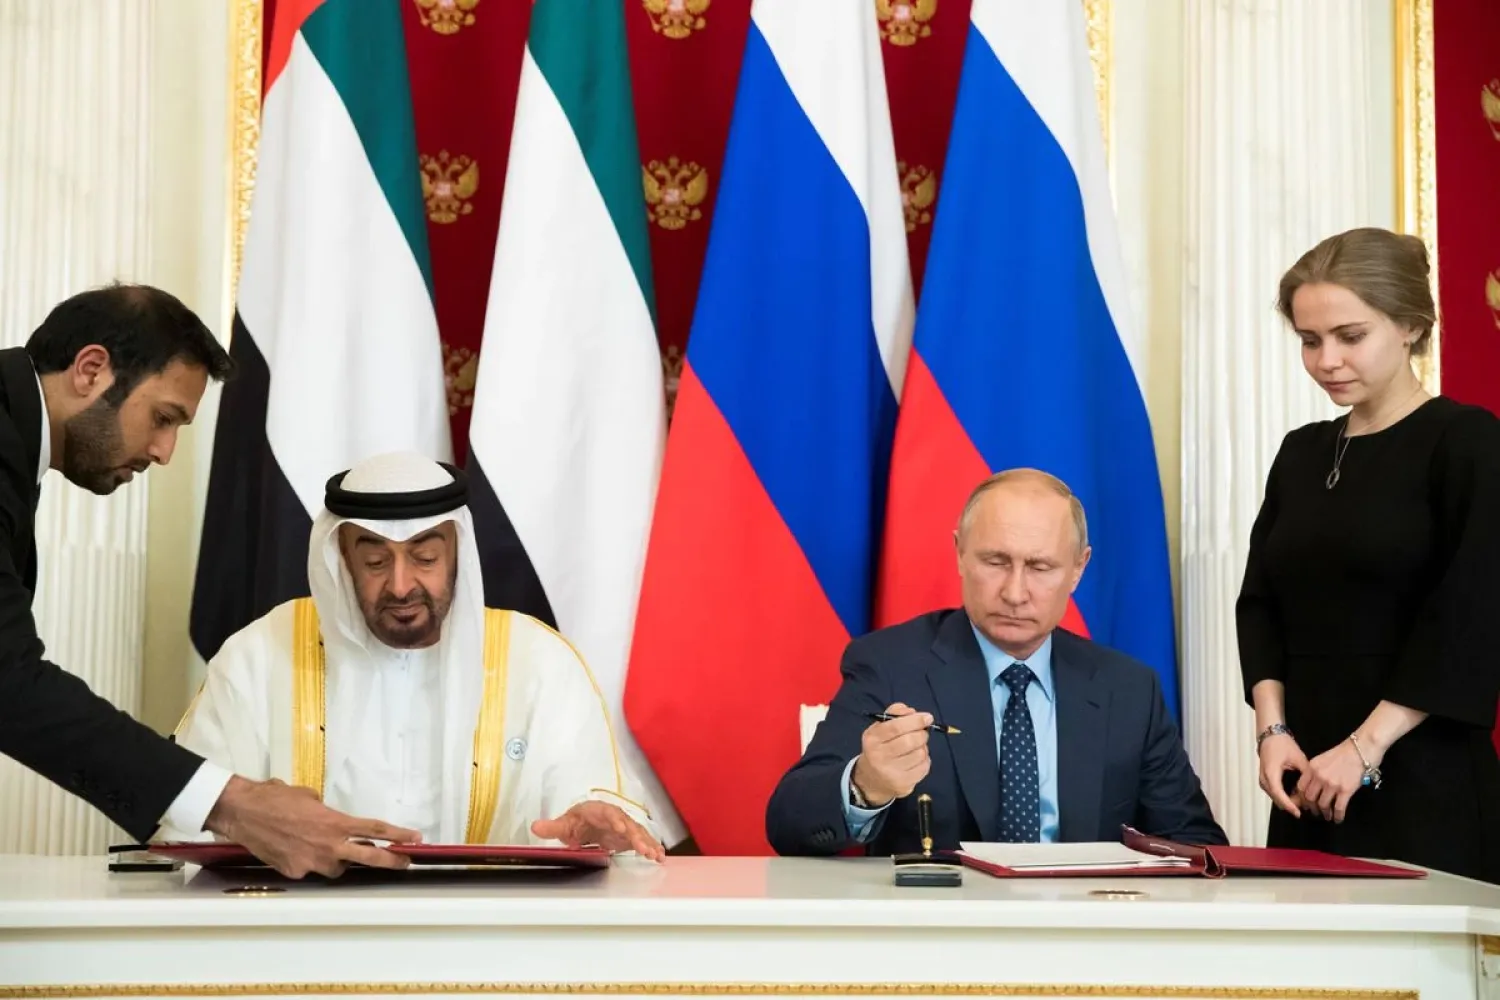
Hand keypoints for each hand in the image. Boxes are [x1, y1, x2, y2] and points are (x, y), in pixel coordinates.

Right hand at [204, 776, 420, 878]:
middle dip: (390, 860)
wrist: (244, 811)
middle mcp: (328, 845)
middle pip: (368, 857)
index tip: (414, 839)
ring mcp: (311, 861)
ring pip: (336, 868)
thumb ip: (327, 812)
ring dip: (336, 861)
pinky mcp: (294, 871)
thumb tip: (330, 821)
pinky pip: (309, 869)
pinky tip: (294, 849)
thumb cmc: (276, 797)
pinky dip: (307, 861)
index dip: (397, 835)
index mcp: (335, 822)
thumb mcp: (310, 797)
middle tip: (404, 862)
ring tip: (322, 847)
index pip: (374, 829)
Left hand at [530, 800, 665, 861]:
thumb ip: (552, 827)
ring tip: (656, 856)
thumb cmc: (576, 821)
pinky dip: (651, 847)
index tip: (620, 828)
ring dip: (647, 843)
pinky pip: (642, 841)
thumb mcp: (563, 824)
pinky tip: (660, 857)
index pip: (608, 813)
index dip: (615, 820)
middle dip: (636, 836)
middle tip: (644, 848)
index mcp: (599, 811)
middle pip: (627, 824)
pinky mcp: (629, 838)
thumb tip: (535, 826)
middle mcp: (615, 817)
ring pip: (638, 833)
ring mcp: (624, 827)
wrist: (586, 822)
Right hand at [850, 702, 930, 806]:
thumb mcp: (880, 727)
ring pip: (920, 754)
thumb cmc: (880, 747)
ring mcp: (891, 773)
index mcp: (872, 739)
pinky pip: (924, 767)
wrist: (871, 780)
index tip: (928, 717)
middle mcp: (879, 757)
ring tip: (916, 747)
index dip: (915, 721)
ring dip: (923, 747)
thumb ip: (895, 713)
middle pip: (910, 741)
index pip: (896, 727)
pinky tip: (916, 759)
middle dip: (922, 733)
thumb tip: (912, 712)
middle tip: (922, 732)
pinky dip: (925, 760)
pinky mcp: (903, 785)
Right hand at [1257, 732, 1308, 817]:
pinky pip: (1274, 793)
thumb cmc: (1282, 744)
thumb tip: (1315, 788)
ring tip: (1303, 802)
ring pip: (1275, 797)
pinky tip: (1295, 795)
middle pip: (1277, 799)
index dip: (1289, 805)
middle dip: (1291, 805)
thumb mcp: (1298, 757)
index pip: (1279, 794)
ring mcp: (1263, 780)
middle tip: (1307, 807)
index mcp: (1271, 772)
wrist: (1270, 736)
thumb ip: (1305, 773)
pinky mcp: (1265, 780)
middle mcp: (1264, 779)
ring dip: (1288, 801)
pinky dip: (1284, 796)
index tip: (1299, 813)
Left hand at [1297, 740, 1371, 823]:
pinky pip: (1338, 808)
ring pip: (1322, 805)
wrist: (1362, 748)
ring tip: (1327, 816)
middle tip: (1315, 812)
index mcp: (1312, 768)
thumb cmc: (1344, 752)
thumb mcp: (1323, 759)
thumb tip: (1311, 786)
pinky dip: (1338, 816)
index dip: (1301, 798)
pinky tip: (1338, 819)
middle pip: (1309, 798)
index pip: (1300, 787)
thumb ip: (1315, 771)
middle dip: (1311, 808)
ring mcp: (1332, 783)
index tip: (1304, 803)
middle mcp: (1319, 776)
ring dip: (1324, 813)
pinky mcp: (1346, 790)